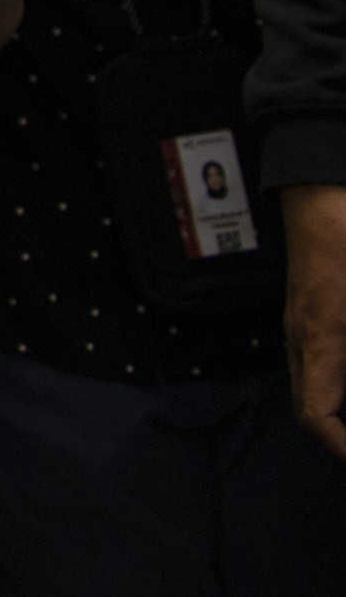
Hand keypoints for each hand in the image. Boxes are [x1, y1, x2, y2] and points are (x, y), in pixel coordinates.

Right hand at [292, 183, 345, 463]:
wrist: (320, 197)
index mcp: (321, 339)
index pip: (316, 415)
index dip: (342, 446)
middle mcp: (303, 338)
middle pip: (313, 407)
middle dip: (342, 434)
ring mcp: (302, 325)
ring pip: (314, 386)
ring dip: (341, 409)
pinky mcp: (311, 314)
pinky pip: (318, 363)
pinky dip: (340, 384)